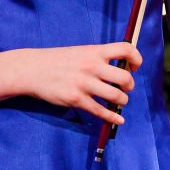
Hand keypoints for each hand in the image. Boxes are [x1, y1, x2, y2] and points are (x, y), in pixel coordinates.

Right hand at [23, 42, 141, 125]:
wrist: (32, 69)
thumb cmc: (57, 60)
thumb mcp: (79, 52)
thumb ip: (98, 58)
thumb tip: (119, 68)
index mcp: (94, 51)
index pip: (126, 49)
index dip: (136, 58)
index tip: (134, 66)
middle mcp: (92, 66)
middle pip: (125, 78)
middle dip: (130, 86)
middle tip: (126, 88)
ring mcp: (84, 83)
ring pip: (116, 96)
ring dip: (122, 101)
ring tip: (118, 101)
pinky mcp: (76, 99)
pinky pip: (101, 111)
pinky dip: (113, 117)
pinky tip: (118, 119)